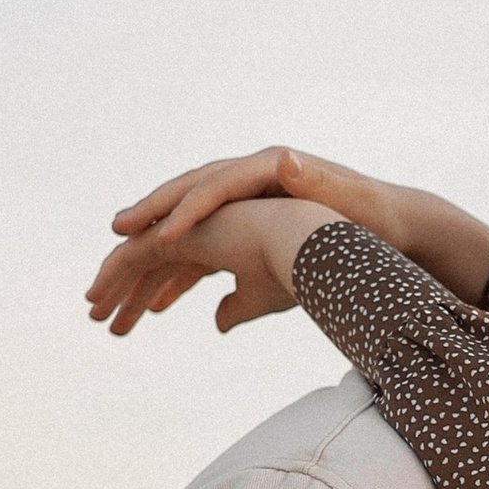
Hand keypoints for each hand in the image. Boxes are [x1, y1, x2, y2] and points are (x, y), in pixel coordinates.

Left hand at [90, 145, 488, 329]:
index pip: (180, 237)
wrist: (388, 233)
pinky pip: (227, 186)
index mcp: (235, 213)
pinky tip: (171, 229)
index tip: (114, 295)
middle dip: (134, 239)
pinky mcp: (276, 166)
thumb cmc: (338, 258)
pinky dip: (197, 206)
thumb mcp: (276, 288)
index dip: (146, 265)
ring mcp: (256, 172)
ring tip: (121, 238)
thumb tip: (213, 322)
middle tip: (100, 268)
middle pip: (174, 211)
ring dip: (155, 214)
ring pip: (192, 191)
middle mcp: (239, 188)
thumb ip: (240, 299)